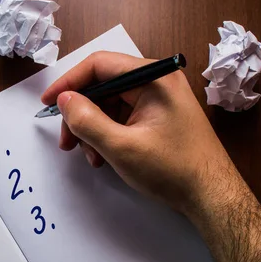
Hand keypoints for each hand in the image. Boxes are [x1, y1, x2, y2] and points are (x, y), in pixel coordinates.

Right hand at [41, 51, 236, 216]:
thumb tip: (64, 100)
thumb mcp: (121, 147)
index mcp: (154, 78)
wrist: (211, 196)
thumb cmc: (174, 169)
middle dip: (80, 113)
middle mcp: (157, 82)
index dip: (69, 82)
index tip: (49, 102)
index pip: (100, 65)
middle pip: (103, 86)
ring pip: (110, 104)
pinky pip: (122, 117)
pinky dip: (107, 135)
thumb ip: (87, 121)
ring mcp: (159, 100)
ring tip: (90, 156)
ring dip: (92, 129)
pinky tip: (103, 156)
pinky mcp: (158, 116)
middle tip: (66, 140)